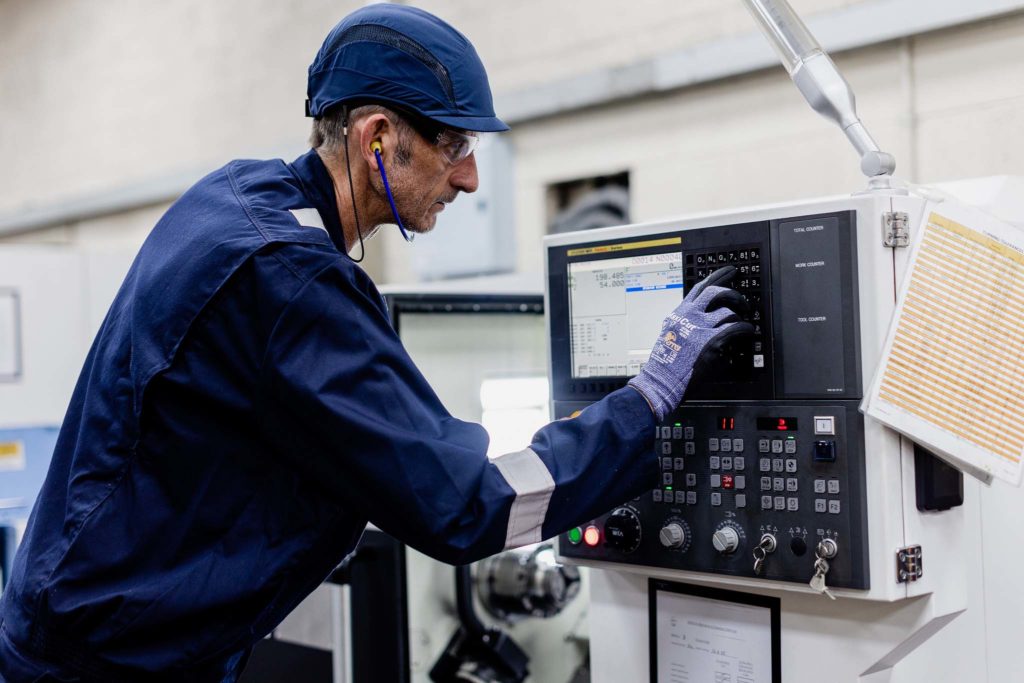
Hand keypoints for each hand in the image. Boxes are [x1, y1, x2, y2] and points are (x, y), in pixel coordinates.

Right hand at [627, 266, 753, 419]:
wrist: (661, 381)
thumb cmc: (664, 365)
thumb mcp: (669, 336)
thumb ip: (684, 325)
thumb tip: (702, 324)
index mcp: (679, 313)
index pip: (700, 287)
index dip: (718, 276)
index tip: (729, 271)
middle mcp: (689, 316)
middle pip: (716, 292)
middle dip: (734, 294)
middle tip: (742, 300)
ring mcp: (701, 328)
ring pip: (728, 312)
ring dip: (739, 316)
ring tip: (743, 322)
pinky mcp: (713, 342)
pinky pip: (736, 328)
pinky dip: (745, 328)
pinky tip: (748, 331)